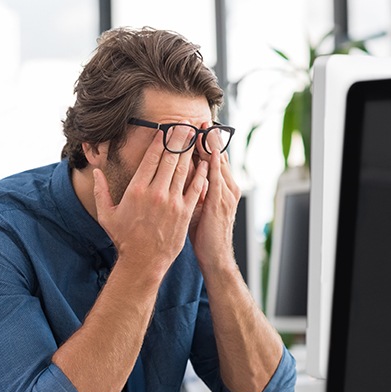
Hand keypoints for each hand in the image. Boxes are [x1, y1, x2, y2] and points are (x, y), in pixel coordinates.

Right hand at [93, 125, 207, 277]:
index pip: (152, 157)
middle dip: (179, 138)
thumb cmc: (124, 238)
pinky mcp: (185, 212)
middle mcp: (156, 192)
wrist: (143, 261)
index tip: (166, 128)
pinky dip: (201, 173)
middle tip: (185, 123)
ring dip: (191, 150)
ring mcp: (172, 202)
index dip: (161, 140)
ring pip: (184, 169)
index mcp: (136, 190)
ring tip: (196, 135)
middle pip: (170, 158)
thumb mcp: (106, 214)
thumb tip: (96, 171)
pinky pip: (196, 187)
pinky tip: (205, 162)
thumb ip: (100, 191)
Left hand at [188, 129, 240, 272]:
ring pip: (217, 162)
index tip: (196, 127)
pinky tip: (207, 149)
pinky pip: (215, 177)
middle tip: (199, 119)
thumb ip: (194, 190)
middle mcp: (227, 187)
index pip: (213, 159)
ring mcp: (225, 193)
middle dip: (209, 137)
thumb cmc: (205, 235)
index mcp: (222, 188)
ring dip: (210, 144)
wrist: (215, 257)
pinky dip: (211, 161)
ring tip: (203, 126)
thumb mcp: (200, 208)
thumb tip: (181, 176)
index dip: (205, 143)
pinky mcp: (220, 202)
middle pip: (217, 156)